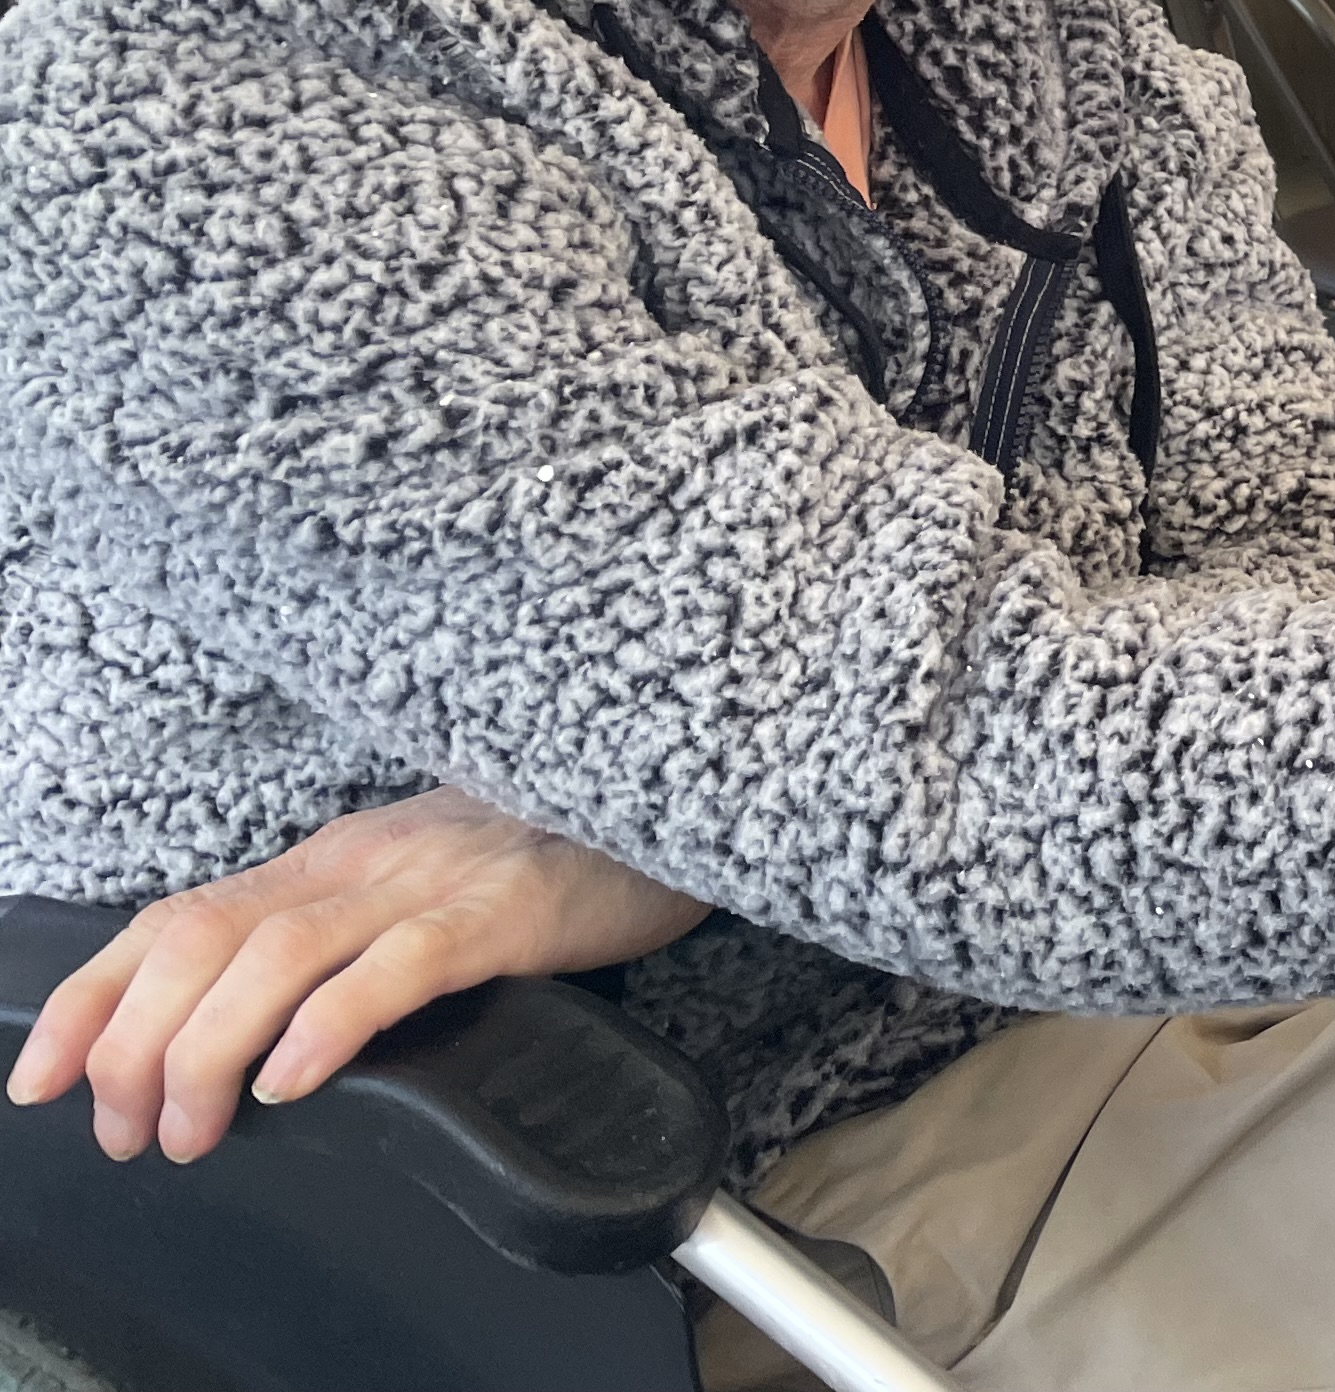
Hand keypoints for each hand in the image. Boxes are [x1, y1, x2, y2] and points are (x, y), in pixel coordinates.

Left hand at [5, 790, 707, 1164]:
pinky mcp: (503, 912)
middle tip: (130, 1131)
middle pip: (200, 940)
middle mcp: (361, 861)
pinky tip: (293, 1079)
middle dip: (134, 1046)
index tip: (40, 1080)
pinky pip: (395, 968)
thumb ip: (339, 937)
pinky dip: (327, 1027)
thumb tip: (243, 1026)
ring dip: (206, 1053)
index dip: (92, 999)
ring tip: (191, 1130)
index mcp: (332, 858)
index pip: (173, 918)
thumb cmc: (552, 857)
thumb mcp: (418, 884)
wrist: (674, 801)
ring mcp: (431, 882)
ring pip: (274, 957)